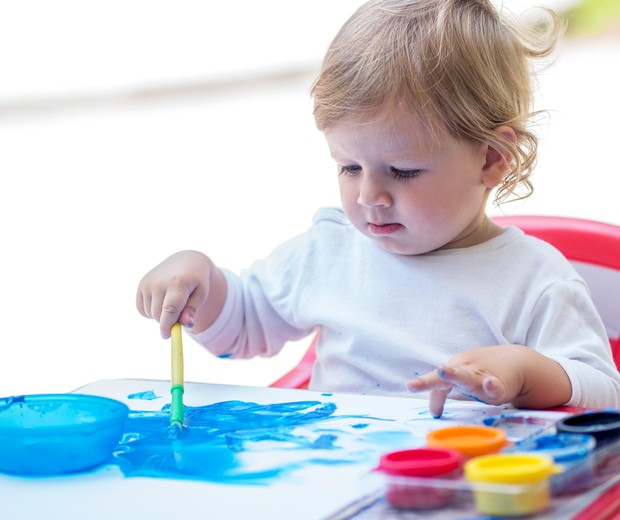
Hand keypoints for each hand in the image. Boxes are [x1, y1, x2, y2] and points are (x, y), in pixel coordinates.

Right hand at [136, 250, 225, 338]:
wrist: (186, 261)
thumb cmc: (196, 281)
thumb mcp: (201, 295)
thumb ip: (192, 310)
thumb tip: (186, 324)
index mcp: (177, 283)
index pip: (169, 309)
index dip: (167, 326)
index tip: (167, 336)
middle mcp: (159, 282)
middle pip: (158, 315)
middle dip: (168, 321)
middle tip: (179, 315)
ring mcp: (148, 282)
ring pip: (150, 313)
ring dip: (160, 315)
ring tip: (172, 302)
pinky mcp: (141, 285)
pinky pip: (142, 309)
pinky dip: (151, 311)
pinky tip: (161, 300)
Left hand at [407, 345, 570, 417]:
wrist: (517, 360)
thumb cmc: (482, 372)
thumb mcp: (461, 380)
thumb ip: (446, 392)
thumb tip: (433, 410)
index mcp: (454, 370)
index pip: (437, 384)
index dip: (432, 396)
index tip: (434, 413)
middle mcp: (464, 371)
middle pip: (444, 377)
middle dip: (428, 381)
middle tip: (411, 385)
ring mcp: (481, 376)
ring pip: (466, 377)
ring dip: (454, 375)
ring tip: (442, 371)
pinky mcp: (500, 384)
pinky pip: (495, 387)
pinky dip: (492, 386)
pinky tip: (490, 384)